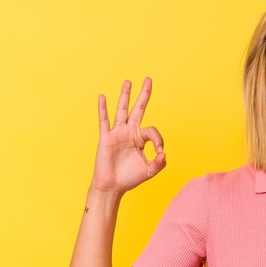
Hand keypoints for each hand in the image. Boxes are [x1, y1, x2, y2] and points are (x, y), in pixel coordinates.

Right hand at [90, 77, 165, 194]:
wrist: (112, 187)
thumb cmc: (130, 178)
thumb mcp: (149, 171)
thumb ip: (159, 163)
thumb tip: (164, 154)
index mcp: (140, 138)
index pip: (152, 131)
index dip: (158, 140)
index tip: (159, 152)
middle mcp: (129, 132)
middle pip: (138, 109)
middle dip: (144, 95)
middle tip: (149, 79)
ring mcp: (117, 133)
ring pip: (122, 110)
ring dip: (125, 96)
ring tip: (128, 82)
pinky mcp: (106, 138)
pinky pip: (104, 121)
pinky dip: (103, 109)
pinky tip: (102, 97)